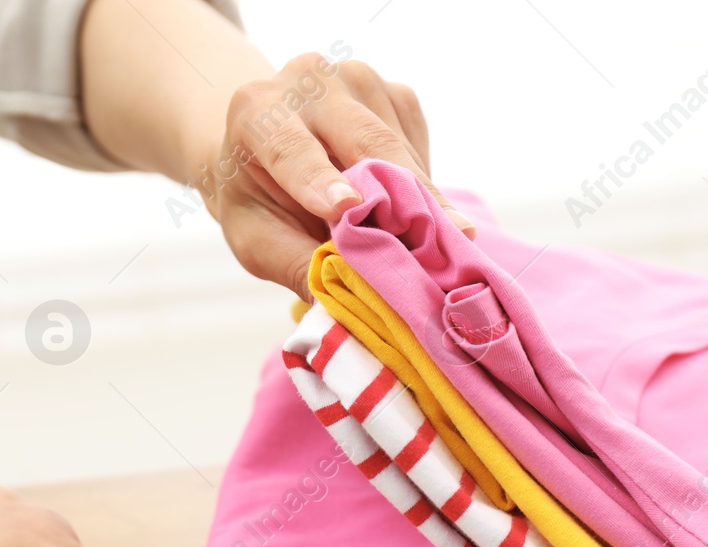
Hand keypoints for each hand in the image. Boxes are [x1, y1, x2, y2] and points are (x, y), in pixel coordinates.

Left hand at [198, 52, 475, 301]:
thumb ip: (294, 264)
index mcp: (256, 111)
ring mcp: (358, 80)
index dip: (319, 178)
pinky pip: (419, 147)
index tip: (346, 208)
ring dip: (421, 199)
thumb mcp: (255, 238)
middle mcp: (308, 81)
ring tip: (433, 245)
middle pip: (366, 139)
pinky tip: (406, 209)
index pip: (291, 147)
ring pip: (402, 147)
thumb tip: (339, 304)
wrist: (264, 149)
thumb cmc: (256, 198)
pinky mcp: (395, 94)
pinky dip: (423, 187)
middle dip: (407, 192)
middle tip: (451, 236)